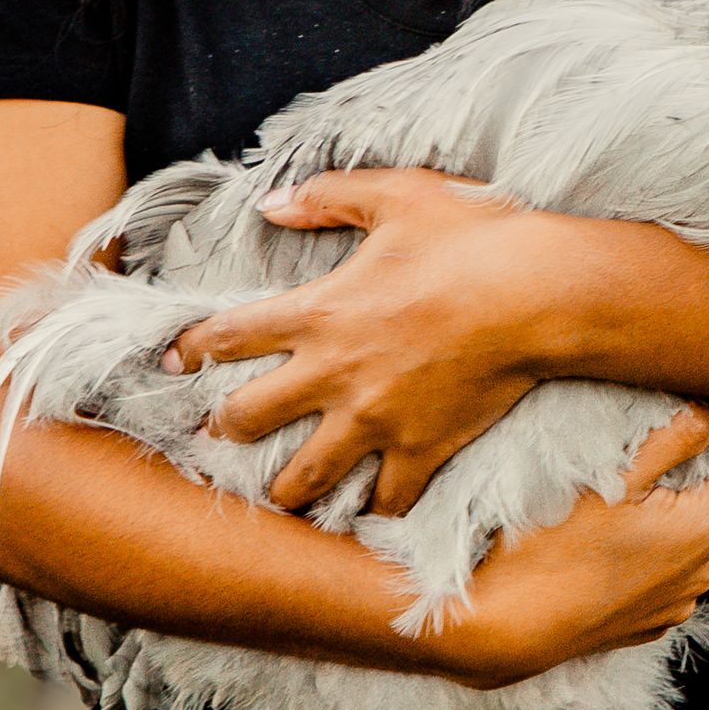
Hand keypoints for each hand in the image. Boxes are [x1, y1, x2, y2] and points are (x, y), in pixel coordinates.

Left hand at [164, 167, 558, 515]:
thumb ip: (327, 197)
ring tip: (278, 494)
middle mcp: (334, 373)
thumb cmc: (470, 237)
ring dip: (284, 487)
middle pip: (247, 418)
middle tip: (217, 436)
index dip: (191, 348)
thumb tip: (271, 203)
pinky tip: (365, 514)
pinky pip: (385, 501)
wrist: (537, 293)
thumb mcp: (396, 195)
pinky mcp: (421, 450)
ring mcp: (376, 419)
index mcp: (320, 312)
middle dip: (223, 430)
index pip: (230, 335)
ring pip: (304, 476)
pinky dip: (373, 510)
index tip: (171, 361)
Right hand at [439, 405, 708, 688]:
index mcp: (707, 528)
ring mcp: (678, 601)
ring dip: (676, 504)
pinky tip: (613, 529)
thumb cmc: (546, 547)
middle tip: (660, 429)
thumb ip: (677, 435)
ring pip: (695, 533)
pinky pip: (669, 567)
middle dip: (702, 463)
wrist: (498, 628)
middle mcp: (705, 571)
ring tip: (628, 481)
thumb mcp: (611, 475)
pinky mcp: (649, 620)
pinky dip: (655, 543)